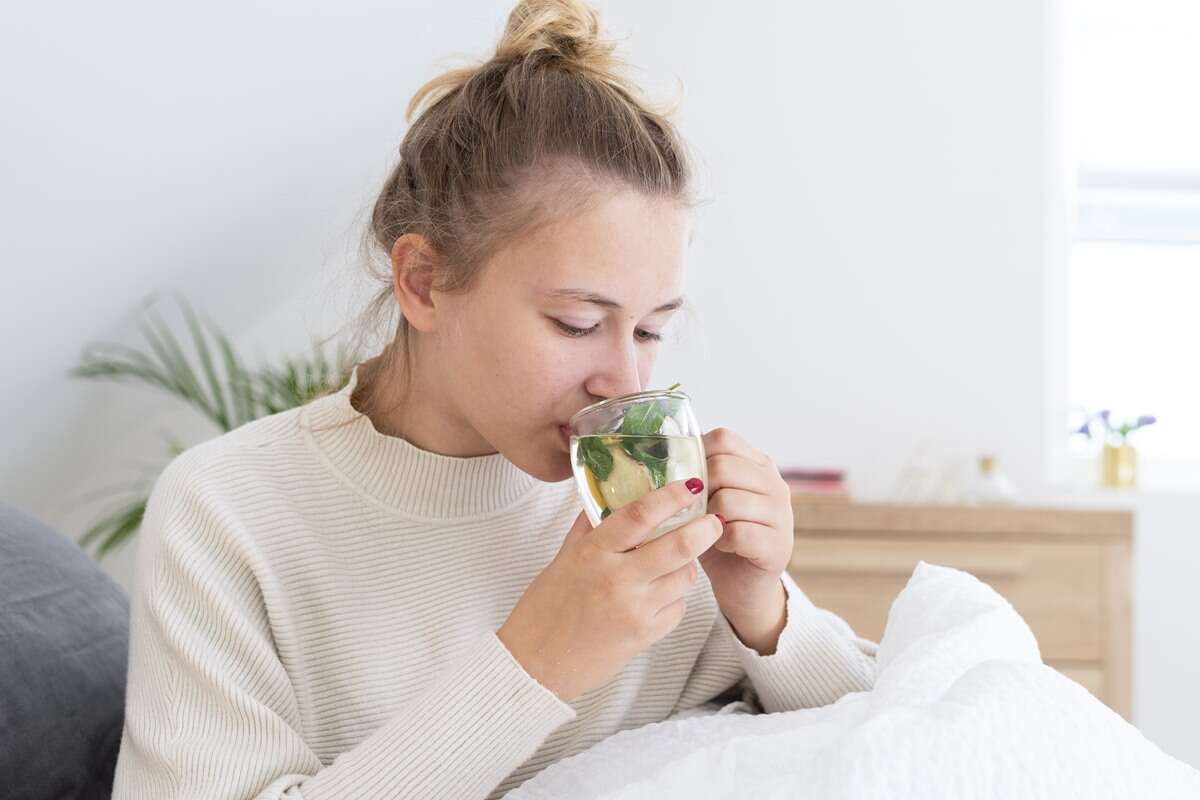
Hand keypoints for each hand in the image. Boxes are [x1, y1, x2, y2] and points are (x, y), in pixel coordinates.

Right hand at [498, 478, 722, 702]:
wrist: (536, 664)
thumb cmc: (545, 609)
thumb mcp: (563, 558)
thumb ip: (589, 527)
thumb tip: (610, 495)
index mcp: (592, 553)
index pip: (640, 515)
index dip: (671, 497)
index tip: (691, 486)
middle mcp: (616, 579)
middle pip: (678, 546)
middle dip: (704, 530)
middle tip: (714, 521)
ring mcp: (634, 610)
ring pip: (684, 578)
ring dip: (687, 566)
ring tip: (676, 562)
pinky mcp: (645, 636)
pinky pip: (677, 608)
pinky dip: (675, 597)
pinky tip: (659, 594)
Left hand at [698, 427, 794, 653]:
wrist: (744, 587)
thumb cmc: (717, 537)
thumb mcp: (706, 499)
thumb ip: (695, 475)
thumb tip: (655, 453)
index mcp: (758, 464)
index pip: (724, 438)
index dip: (697, 455)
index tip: (685, 480)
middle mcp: (775, 483)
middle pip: (723, 467)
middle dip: (698, 491)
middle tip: (693, 511)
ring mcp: (781, 514)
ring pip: (729, 500)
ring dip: (706, 518)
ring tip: (706, 530)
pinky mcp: (778, 545)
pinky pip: (737, 532)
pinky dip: (720, 541)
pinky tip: (719, 546)